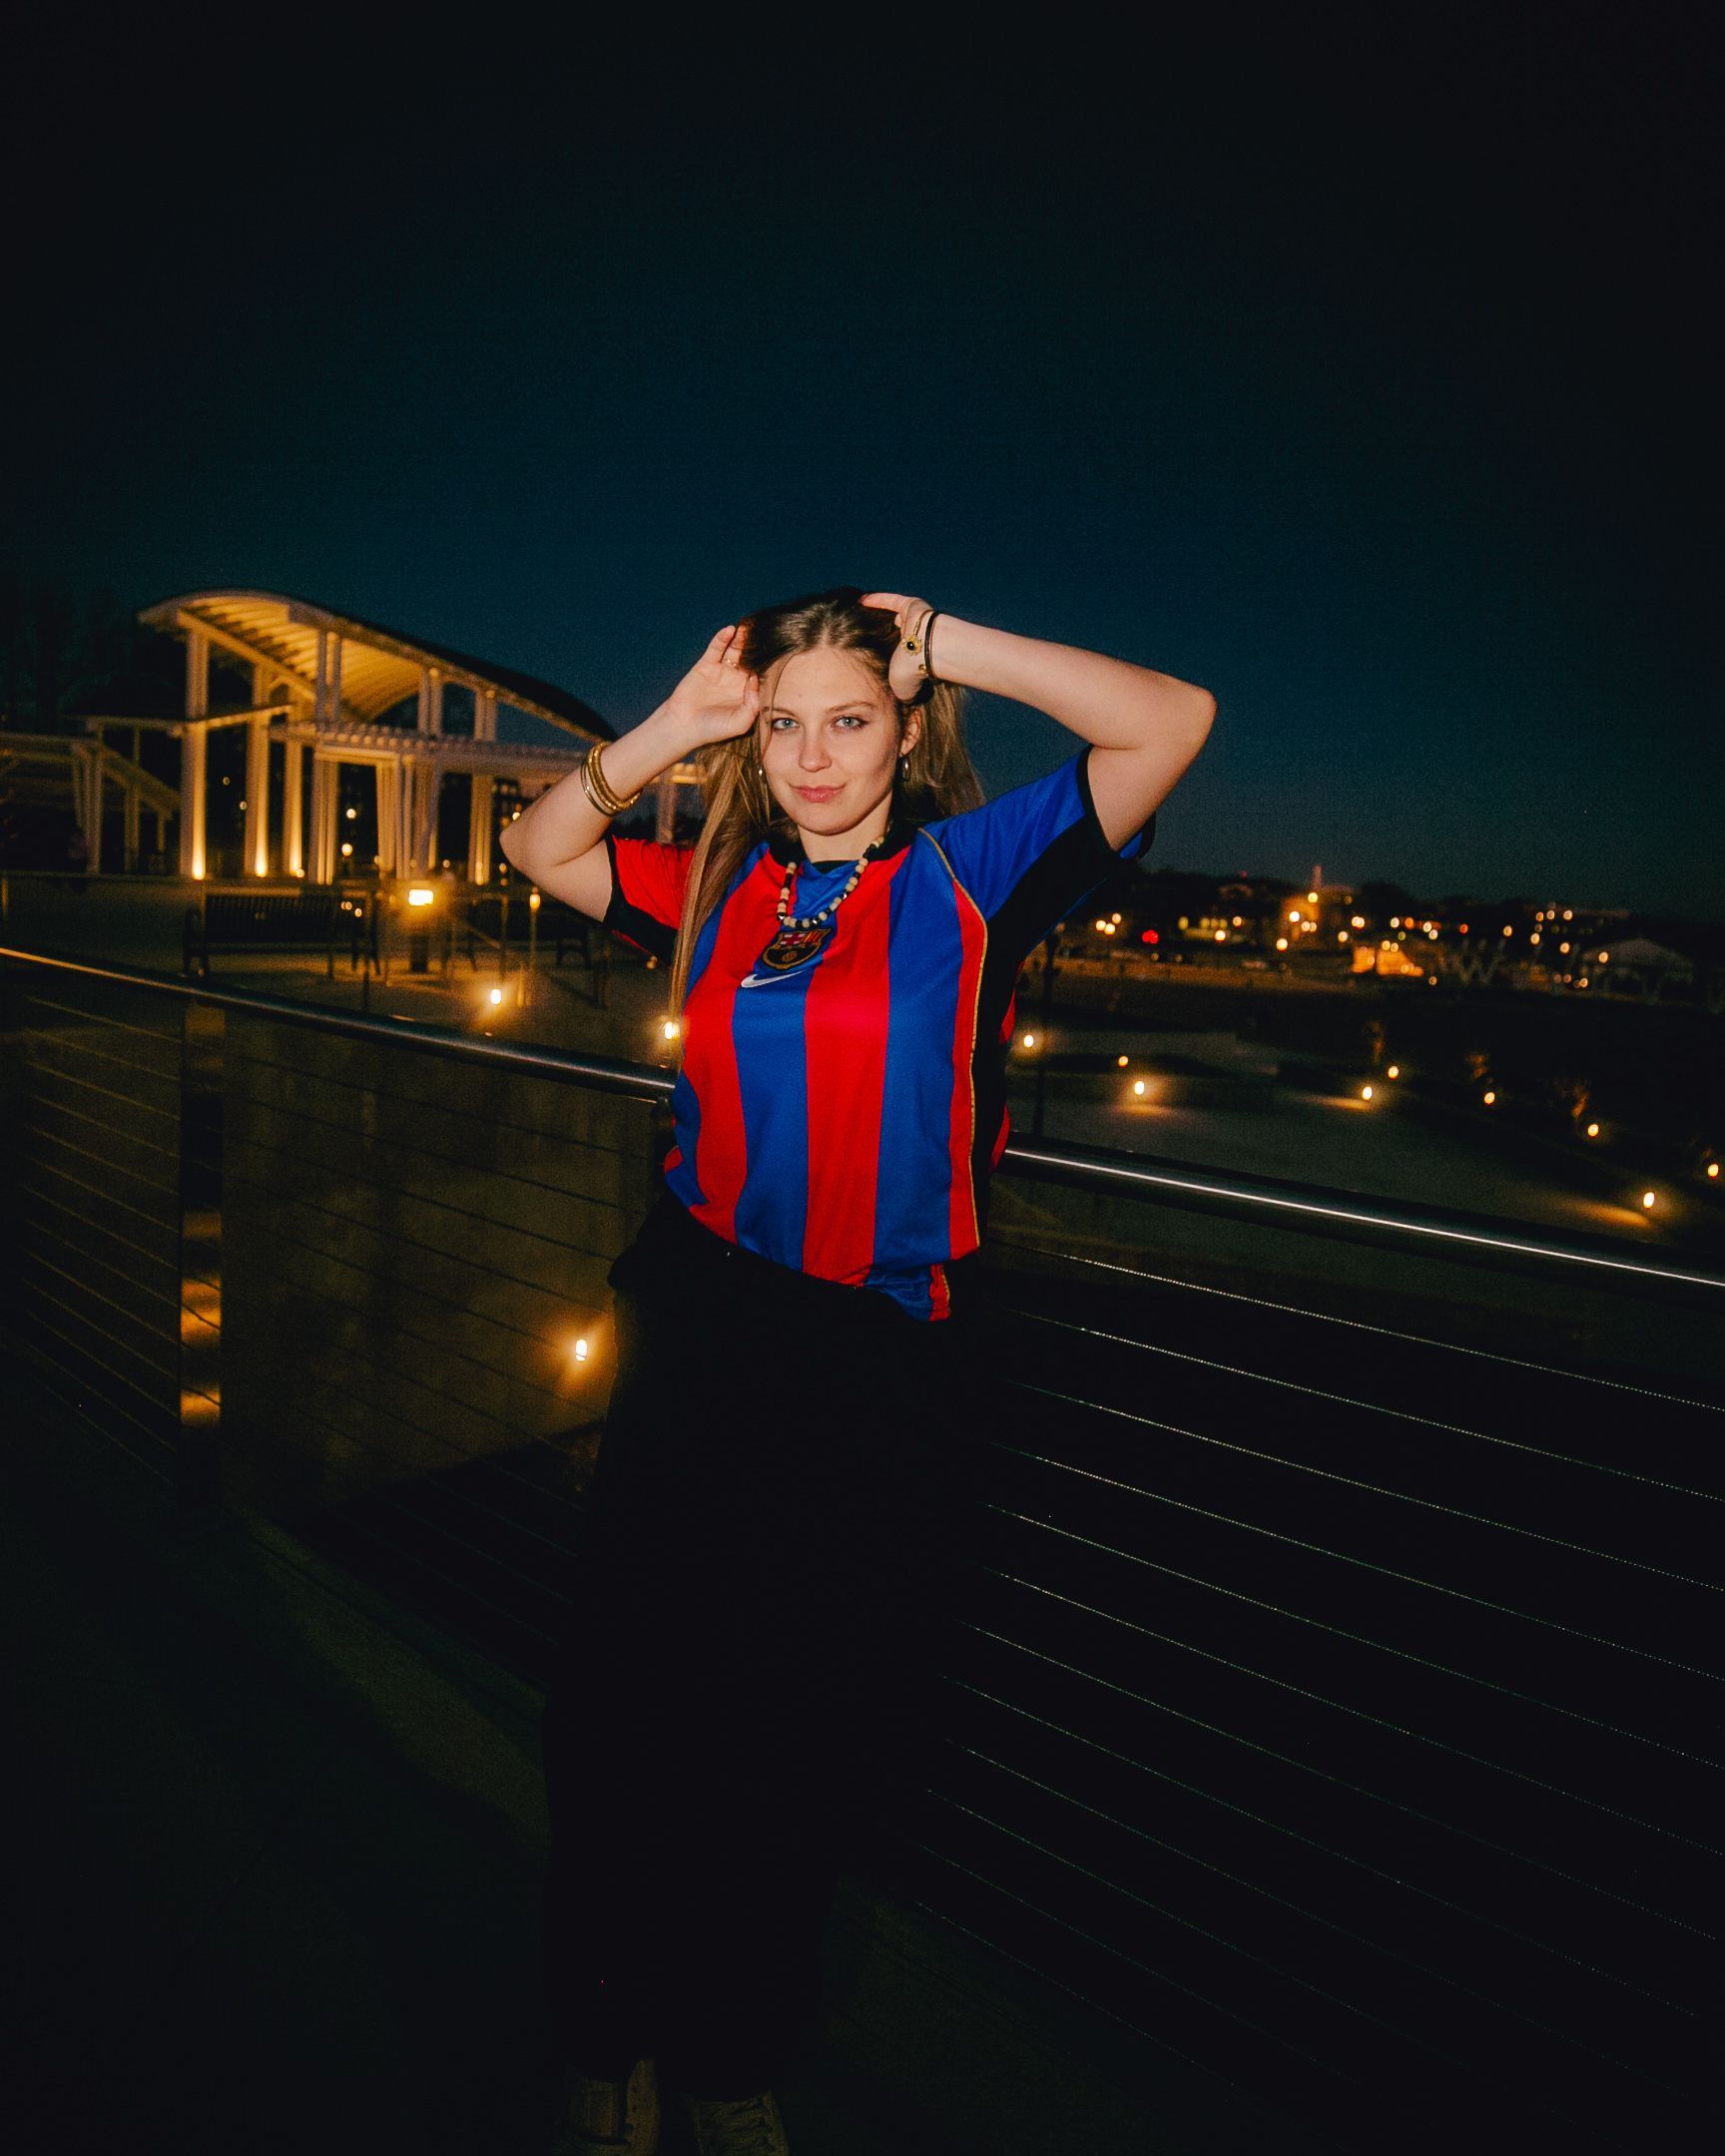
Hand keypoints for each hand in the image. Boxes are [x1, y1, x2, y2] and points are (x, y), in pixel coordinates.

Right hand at [663, 624, 760, 746]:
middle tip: (768, 632)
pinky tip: (730, 630)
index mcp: (747, 693)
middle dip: (758, 647)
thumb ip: (753, 706)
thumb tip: (755, 681)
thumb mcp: (740, 723)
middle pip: (750, 658)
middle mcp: (736, 679)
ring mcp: (721, 670)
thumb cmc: (713, 729)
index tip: (779, 654)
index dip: (769, 664)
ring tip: (750, 627)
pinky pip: (716, 648)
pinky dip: (722, 638)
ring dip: (742, 639)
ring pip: (735, 650)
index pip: (761, 674)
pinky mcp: (706, 664)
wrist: (684, 726)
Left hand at [859, 591, 936, 702]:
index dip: (880, 651)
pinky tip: (860, 600)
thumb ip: (895, 690)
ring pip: (892, 615)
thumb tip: (894, 700)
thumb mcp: (900, 690)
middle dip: (877, 632)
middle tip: (856, 630)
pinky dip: (877, 600)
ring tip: (856, 613)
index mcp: (910, 658)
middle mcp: (912, 639)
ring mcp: (913, 622)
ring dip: (876, 614)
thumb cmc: (912, 674)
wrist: (926, 654)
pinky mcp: (913, 607)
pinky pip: (892, 601)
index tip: (862, 651)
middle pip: (892, 633)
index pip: (894, 653)